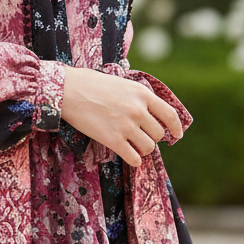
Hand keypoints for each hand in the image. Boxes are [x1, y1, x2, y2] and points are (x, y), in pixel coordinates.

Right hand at [59, 65, 183, 166]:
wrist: (68, 91)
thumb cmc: (92, 85)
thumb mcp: (122, 84)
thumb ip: (138, 98)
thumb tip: (149, 115)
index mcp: (142, 94)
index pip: (169, 114)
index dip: (175, 128)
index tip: (176, 135)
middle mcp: (138, 110)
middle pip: (158, 134)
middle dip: (151, 137)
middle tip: (141, 137)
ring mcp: (126, 126)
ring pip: (148, 147)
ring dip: (142, 149)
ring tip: (132, 145)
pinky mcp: (113, 140)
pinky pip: (134, 158)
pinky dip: (134, 160)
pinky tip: (128, 156)